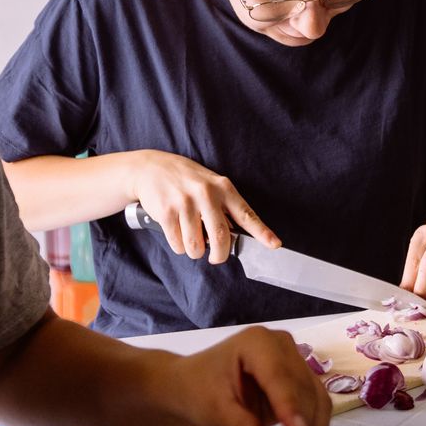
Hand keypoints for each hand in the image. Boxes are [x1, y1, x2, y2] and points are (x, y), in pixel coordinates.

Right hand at [125, 150, 278, 264]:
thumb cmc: (186, 179)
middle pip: (221, 238)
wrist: (151, 168)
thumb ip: (224, 206)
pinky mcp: (166, 212)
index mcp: (223, 188)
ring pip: (196, 246)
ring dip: (195, 251)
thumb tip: (235, 235)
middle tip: (216, 258)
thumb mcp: (210, 183)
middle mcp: (206, 194)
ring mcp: (185, 203)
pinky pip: (177, 244)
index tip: (275, 244)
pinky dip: (179, 246)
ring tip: (192, 240)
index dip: (262, 232)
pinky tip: (177, 233)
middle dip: (220, 256)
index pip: (246, 214)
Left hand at [168, 327, 331, 425]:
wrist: (193, 387)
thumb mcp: (213, 409)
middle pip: (305, 390)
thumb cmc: (197, 391)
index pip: (280, 377)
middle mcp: (284, 347)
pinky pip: (316, 409)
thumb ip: (239, 425)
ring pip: (317, 401)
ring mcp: (295, 363)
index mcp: (258, 343)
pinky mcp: (301, 383)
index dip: (291, 406)